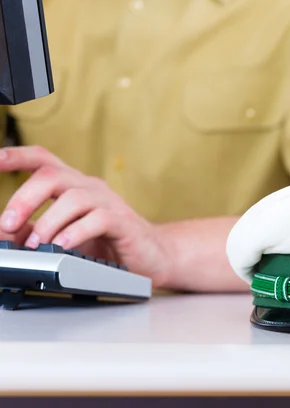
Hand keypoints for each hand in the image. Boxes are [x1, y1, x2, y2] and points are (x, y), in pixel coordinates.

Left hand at [0, 146, 168, 285]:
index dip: (16, 156)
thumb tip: (5, 234)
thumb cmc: (108, 243)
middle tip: (7, 225)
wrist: (153, 256)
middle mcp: (89, 187)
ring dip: (48, 222)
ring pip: (73, 197)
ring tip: (37, 246)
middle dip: (24, 198)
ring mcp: (108, 202)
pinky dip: (76, 232)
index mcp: (72, 185)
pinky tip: (63, 246)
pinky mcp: (123, 222)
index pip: (42, 159)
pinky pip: (98, 219)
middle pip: (52, 174)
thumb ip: (36, 231)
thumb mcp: (64, 236)